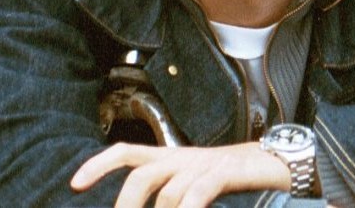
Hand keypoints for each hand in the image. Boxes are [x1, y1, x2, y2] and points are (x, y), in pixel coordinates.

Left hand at [70, 142, 289, 207]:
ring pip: (169, 191)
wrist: (280, 160)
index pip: (128, 153)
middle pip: (141, 175)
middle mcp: (184, 157)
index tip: (74, 184)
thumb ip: (173, 196)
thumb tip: (151, 207)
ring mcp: (206, 163)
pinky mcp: (227, 172)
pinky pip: (198, 193)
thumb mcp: (197, 184)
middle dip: (126, 207)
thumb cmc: (236, 179)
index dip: (99, 164)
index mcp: (173, 158)